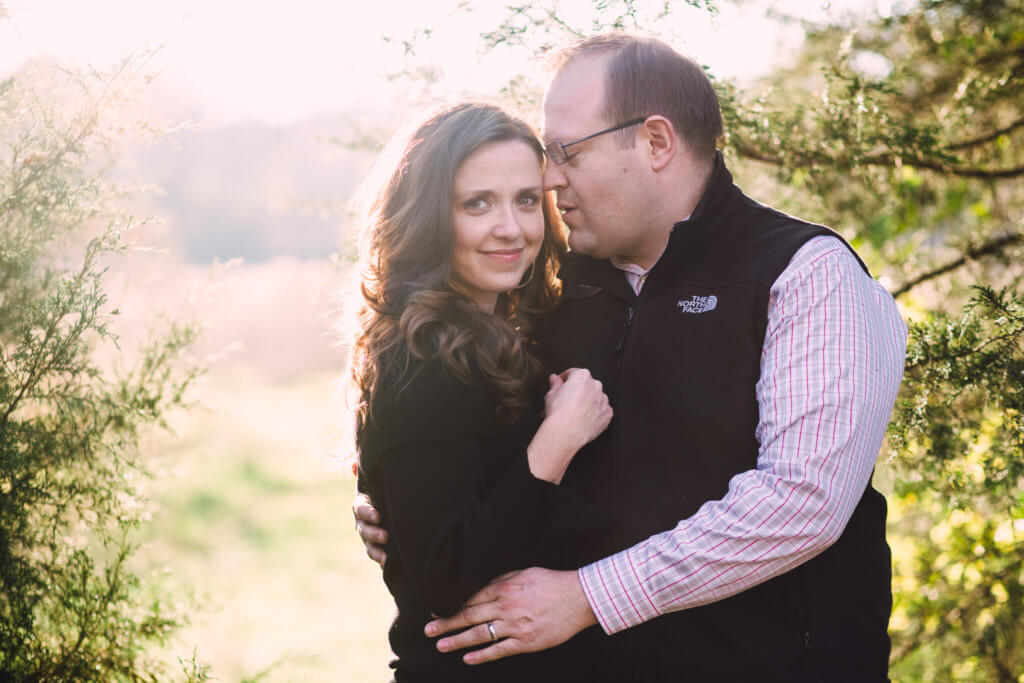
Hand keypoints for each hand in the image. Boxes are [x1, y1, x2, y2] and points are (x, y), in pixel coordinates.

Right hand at [352, 492, 387, 566]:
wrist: (385, 501)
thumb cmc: (384, 491)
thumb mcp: (381, 487)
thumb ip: (386, 487)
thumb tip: (398, 477)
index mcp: (361, 505)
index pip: (361, 509)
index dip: (368, 513)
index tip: (378, 517)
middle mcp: (362, 522)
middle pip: (364, 530)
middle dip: (374, 534)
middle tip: (386, 537)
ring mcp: (367, 535)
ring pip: (369, 546)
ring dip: (377, 552)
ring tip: (386, 558)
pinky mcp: (375, 545)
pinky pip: (376, 555)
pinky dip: (381, 561)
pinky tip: (387, 565)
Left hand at [423, 567, 597, 664]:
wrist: (579, 598)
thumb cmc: (552, 582)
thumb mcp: (524, 573)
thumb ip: (502, 581)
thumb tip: (481, 588)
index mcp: (505, 588)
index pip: (472, 599)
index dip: (453, 606)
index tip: (438, 611)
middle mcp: (506, 607)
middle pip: (469, 616)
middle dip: (447, 623)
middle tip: (428, 630)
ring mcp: (516, 626)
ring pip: (480, 635)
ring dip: (457, 641)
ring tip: (441, 646)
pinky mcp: (526, 642)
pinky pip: (499, 650)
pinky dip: (482, 655)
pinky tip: (467, 658)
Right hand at [544, 368, 612, 450]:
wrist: (567, 432)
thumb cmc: (559, 413)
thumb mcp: (551, 394)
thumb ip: (555, 384)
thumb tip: (555, 379)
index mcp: (582, 376)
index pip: (573, 373)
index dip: (564, 380)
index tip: (560, 385)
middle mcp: (595, 385)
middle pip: (586, 385)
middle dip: (577, 391)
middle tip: (565, 401)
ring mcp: (603, 400)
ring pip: (595, 398)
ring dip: (587, 403)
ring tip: (574, 413)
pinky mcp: (607, 414)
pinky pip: (601, 411)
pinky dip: (594, 414)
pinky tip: (583, 420)